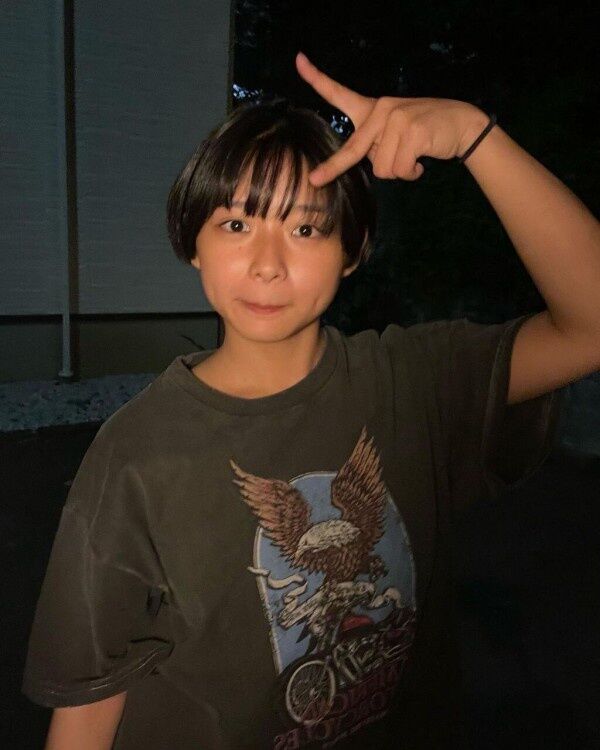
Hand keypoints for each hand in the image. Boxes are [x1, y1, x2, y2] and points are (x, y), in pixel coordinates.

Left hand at [295, 51, 486, 185]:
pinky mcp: (412, 131)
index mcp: (372, 109)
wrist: (461, 124)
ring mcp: (396, 119)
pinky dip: (411, 173)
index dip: (317, 78)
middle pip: (353, 151)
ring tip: (412, 158)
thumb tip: (374, 166)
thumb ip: (376, 144)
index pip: (339, 93)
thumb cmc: (424, 133)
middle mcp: (381, 110)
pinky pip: (401, 169)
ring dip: (398, 172)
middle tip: (315, 180)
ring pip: (382, 168)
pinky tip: (421, 161)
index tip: (298, 60)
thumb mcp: (395, 133)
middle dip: (333, 168)